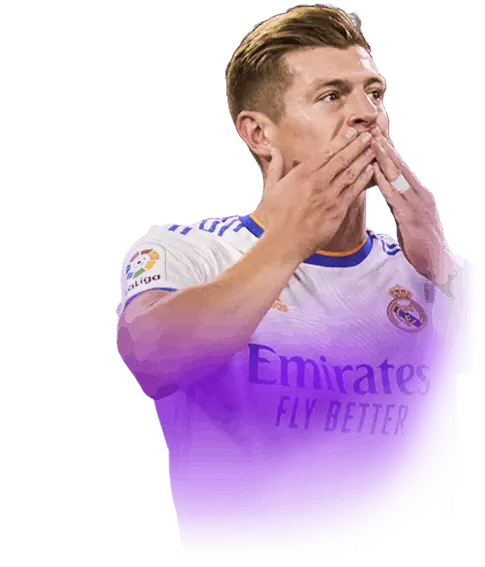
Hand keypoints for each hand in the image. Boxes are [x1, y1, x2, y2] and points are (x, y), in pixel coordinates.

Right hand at [260, 125, 375, 260]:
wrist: (283, 243)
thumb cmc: (275, 218)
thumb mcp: (270, 189)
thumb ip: (276, 167)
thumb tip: (273, 149)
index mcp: (302, 174)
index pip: (326, 152)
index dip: (342, 139)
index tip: (352, 130)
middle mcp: (318, 183)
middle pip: (342, 159)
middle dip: (357, 144)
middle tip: (370, 134)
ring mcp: (329, 197)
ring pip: (351, 173)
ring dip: (364, 159)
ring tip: (374, 148)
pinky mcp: (337, 211)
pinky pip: (354, 191)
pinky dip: (363, 179)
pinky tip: (371, 170)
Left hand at [370, 127, 456, 286]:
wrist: (438, 264)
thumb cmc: (420, 245)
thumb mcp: (406, 221)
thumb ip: (397, 207)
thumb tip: (389, 199)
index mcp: (416, 194)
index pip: (399, 169)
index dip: (387, 154)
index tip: (374, 138)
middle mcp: (418, 194)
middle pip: (398, 166)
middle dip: (384, 147)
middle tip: (371, 129)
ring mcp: (416, 203)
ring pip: (396, 175)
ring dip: (382, 157)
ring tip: (371, 140)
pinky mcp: (412, 215)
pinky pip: (394, 195)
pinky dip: (383, 181)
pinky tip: (373, 170)